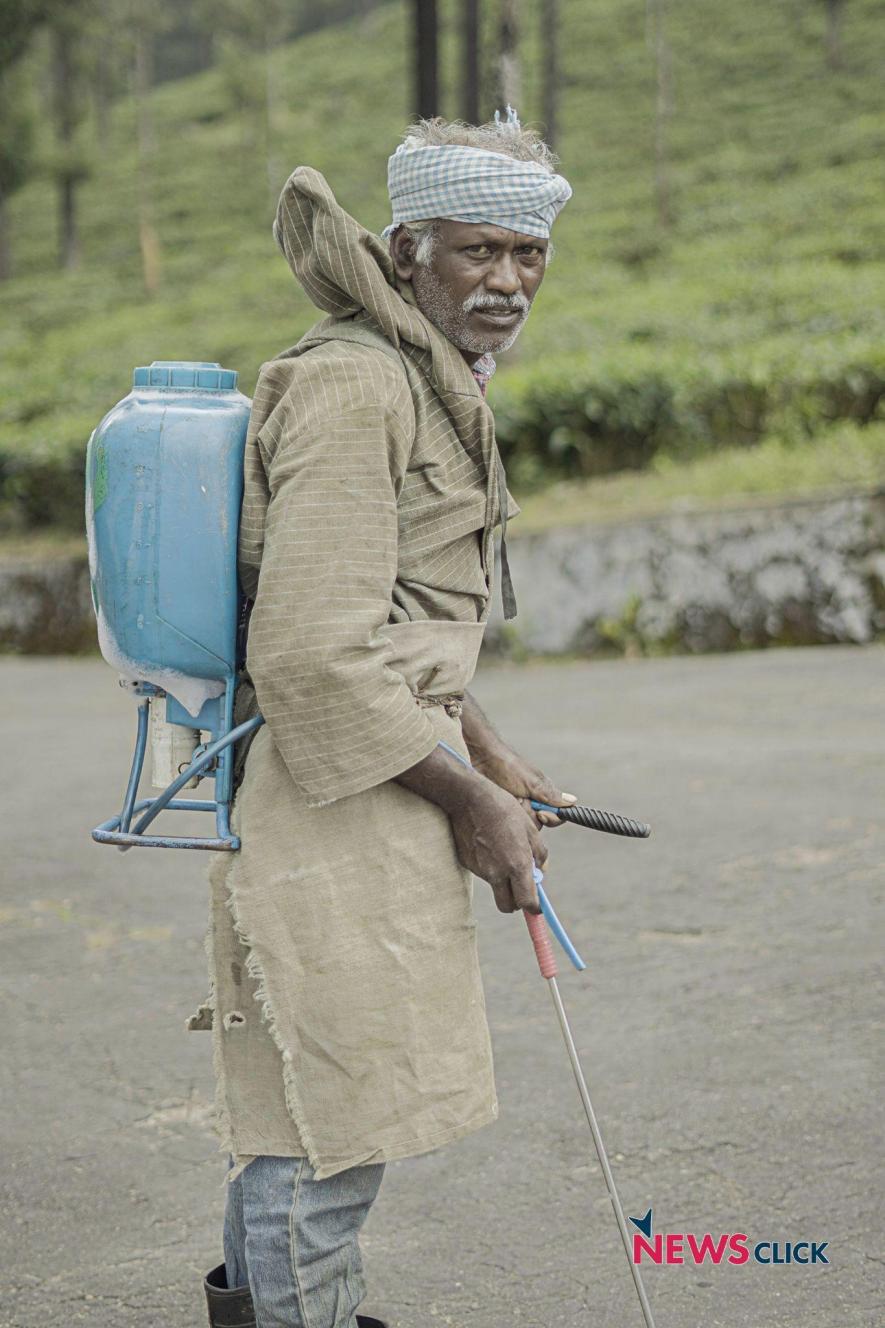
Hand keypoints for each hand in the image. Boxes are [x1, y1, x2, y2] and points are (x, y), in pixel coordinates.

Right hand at [448, 779, 546, 914]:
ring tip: (502, 850)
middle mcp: (497, 872)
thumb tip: (540, 870)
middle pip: (507, 906)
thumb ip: (539, 854)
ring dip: (502, 879)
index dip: (534, 908)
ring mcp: (480, 870)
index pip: (527, 902)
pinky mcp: (468, 863)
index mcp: (517, 865)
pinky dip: (488, 866)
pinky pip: (482, 872)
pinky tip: (488, 844)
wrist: (470, 799)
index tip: (537, 906)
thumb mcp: (530, 828)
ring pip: (494, 886)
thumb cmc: (504, 810)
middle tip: (520, 889)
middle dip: (516, 903)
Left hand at [468, 744, 576, 828]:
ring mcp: (516, 807)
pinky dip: (505, 815)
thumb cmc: (508, 766)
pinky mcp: (502, 811)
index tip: (542, 814)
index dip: (552, 818)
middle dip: (530, 815)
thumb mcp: (531, 782)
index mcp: (543, 794)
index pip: (557, 815)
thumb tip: (572, 802)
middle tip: (521, 801)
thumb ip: (550, 795)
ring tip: (508, 798)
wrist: (480, 759)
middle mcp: (532, 802)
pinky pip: (509, 823)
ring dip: (516, 813)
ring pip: (524, 825)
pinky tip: (499, 805)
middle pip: (539, 823)